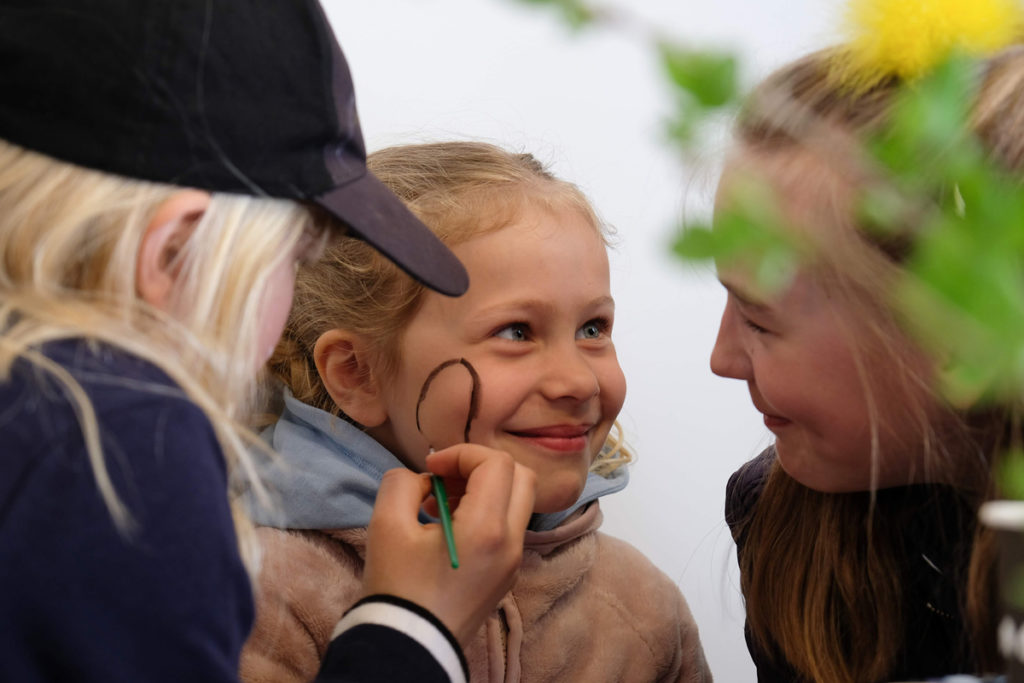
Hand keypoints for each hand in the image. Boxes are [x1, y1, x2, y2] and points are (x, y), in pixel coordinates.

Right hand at [361, 444, 535, 645]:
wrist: (410, 648)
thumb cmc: (398, 588)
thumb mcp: (386, 526)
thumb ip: (402, 484)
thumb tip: (423, 479)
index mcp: (488, 528)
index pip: (495, 464)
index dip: (461, 454)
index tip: (430, 469)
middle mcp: (512, 542)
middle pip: (520, 476)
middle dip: (480, 466)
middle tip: (444, 479)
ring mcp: (514, 561)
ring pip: (517, 501)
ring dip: (483, 488)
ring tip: (438, 504)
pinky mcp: (507, 574)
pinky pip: (508, 527)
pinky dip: (485, 512)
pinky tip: (446, 527)